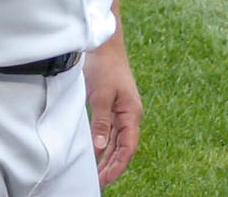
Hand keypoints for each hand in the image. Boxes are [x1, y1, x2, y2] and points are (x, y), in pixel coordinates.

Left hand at [83, 40, 141, 186]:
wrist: (105, 45)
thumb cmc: (106, 67)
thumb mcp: (101, 96)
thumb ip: (101, 123)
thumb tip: (100, 147)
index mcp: (132, 113)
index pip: (128, 147)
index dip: (119, 165)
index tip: (106, 179)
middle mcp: (129, 115)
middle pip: (123, 147)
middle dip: (112, 166)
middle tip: (98, 182)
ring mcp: (121, 111)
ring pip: (116, 141)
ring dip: (107, 158)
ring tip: (96, 174)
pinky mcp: (112, 107)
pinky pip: (110, 132)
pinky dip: (103, 145)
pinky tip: (96, 154)